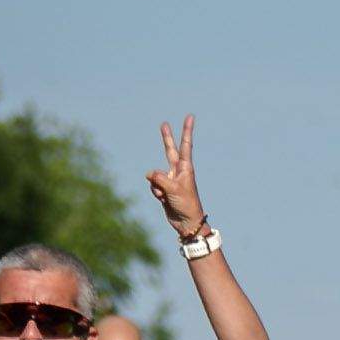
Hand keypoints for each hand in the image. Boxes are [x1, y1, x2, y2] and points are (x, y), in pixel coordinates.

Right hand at [147, 116, 206, 237]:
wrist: (187, 223)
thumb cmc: (186, 204)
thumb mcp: (173, 189)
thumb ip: (159, 178)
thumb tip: (149, 173)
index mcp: (186, 168)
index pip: (186, 145)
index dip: (187, 131)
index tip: (190, 117)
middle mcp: (178, 171)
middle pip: (170, 151)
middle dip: (166, 138)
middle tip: (164, 124)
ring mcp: (170, 180)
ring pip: (155, 175)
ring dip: (157, 185)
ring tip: (166, 196)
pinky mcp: (163, 189)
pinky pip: (153, 186)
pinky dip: (155, 192)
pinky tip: (163, 200)